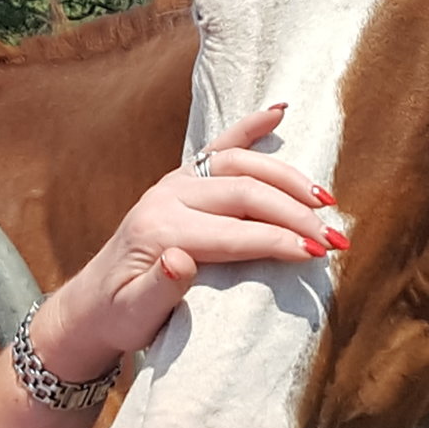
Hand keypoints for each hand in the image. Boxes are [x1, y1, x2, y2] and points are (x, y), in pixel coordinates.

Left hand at [33, 105, 338, 377]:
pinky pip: (219, 145)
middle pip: (244, 193)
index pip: (234, 232)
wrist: (92, 304)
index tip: (318, 254)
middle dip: (295, 214)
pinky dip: (250, 126)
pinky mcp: (181, 179)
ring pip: (240, 164)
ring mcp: (175, 183)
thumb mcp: (134, 315)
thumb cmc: (120, 317)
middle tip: (335, 238)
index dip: (279, 241)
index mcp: (160, 230)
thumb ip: (159, 289)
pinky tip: (280, 111)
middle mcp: (167, 197)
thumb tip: (181, 260)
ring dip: (287, 178)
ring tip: (325, 200)